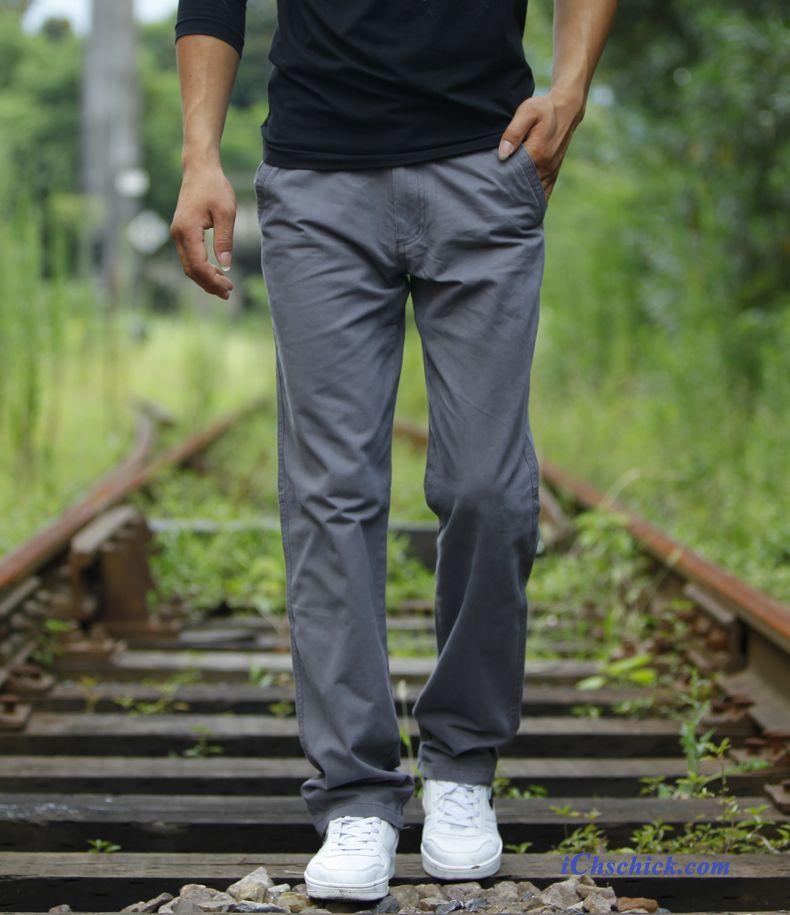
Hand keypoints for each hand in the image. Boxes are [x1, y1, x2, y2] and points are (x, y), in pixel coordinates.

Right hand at [170, 163, 236, 298]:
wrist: (200, 169)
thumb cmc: (214, 187)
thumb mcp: (226, 212)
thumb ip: (224, 239)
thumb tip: (226, 265)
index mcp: (187, 231)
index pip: (198, 265)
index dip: (212, 280)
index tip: (229, 287)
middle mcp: (178, 234)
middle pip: (191, 270)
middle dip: (209, 284)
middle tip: (228, 293)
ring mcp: (178, 234)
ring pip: (189, 266)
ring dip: (205, 278)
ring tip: (225, 287)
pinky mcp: (182, 232)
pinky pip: (190, 257)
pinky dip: (202, 268)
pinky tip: (216, 272)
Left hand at [497, 89, 584, 202]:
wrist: (566, 110)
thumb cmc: (543, 109)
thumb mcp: (527, 112)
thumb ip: (513, 131)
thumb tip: (502, 154)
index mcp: (536, 154)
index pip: (515, 177)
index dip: (501, 186)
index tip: (490, 193)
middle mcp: (545, 167)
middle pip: (524, 190)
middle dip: (510, 199)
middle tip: (493, 206)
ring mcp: (550, 173)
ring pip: (535, 195)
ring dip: (522, 202)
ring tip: (505, 210)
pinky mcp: (553, 174)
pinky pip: (544, 193)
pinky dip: (534, 201)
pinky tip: (522, 207)